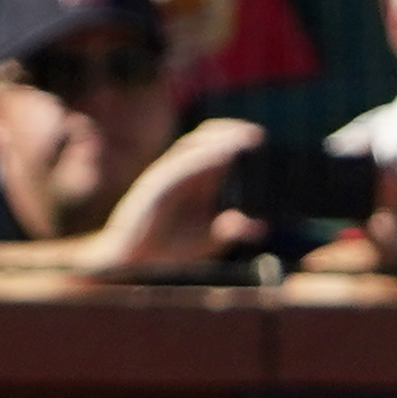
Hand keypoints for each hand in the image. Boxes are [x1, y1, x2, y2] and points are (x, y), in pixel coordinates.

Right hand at [85, 113, 266, 271]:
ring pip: (189, 148)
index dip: (232, 136)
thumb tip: (261, 228)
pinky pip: (179, 168)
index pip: (210, 147)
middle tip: (256, 135)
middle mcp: (176, 173)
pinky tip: (222, 157)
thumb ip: (231, 230)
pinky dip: (202, 159)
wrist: (134, 264)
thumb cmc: (168, 249)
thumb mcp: (208, 240)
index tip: (258, 136)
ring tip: (242, 140)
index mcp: (191, 181)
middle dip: (228, 132)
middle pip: (200, 139)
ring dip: (218, 142)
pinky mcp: (154, 188)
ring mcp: (162, 178)